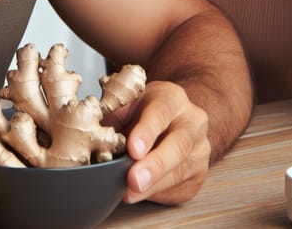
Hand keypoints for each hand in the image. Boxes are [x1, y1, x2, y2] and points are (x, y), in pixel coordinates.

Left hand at [105, 80, 210, 204]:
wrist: (175, 118)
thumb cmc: (146, 111)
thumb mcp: (129, 102)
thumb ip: (114, 115)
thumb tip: (92, 132)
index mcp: (172, 98)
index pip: (161, 112)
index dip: (146, 132)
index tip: (133, 150)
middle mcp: (192, 121)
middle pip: (178, 144)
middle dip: (155, 165)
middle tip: (134, 180)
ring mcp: (199, 148)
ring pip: (181, 170)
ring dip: (153, 185)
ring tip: (130, 192)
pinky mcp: (199, 173)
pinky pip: (180, 186)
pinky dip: (158, 193)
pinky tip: (141, 193)